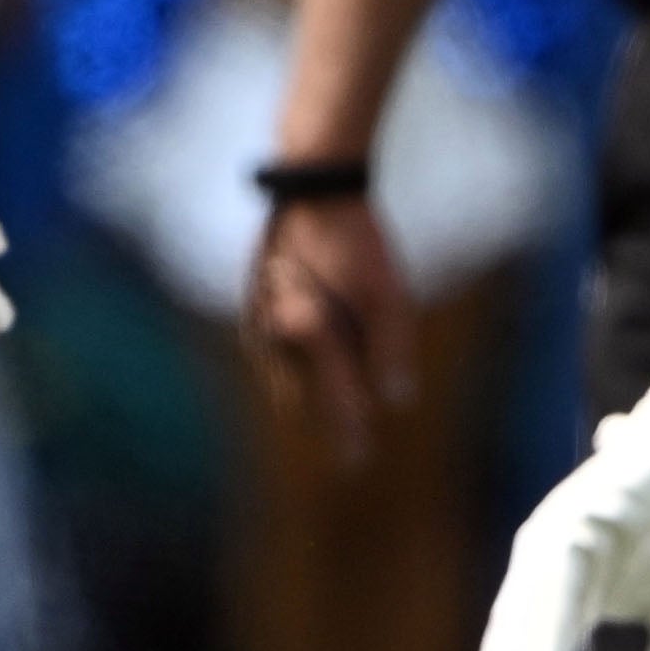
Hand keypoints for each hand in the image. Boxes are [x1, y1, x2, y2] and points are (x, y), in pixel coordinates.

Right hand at [247, 190, 413, 458]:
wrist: (313, 186)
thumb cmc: (356, 240)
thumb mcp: (389, 294)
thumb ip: (391, 348)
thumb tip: (397, 402)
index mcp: (307, 331)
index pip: (333, 397)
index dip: (347, 430)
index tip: (357, 464)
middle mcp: (272, 330)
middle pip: (299, 395)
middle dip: (324, 420)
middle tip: (348, 458)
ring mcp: (256, 315)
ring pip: (280, 374)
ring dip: (303, 397)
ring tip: (323, 419)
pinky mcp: (251, 301)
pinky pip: (270, 350)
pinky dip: (289, 369)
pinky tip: (297, 372)